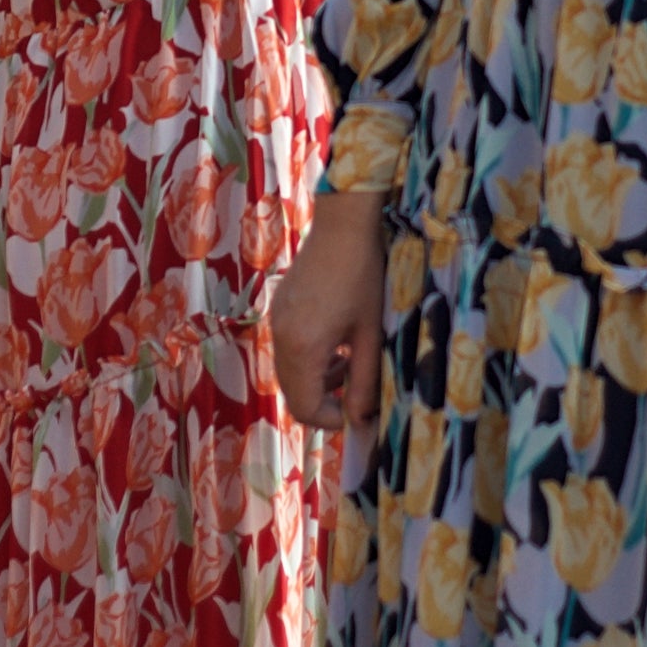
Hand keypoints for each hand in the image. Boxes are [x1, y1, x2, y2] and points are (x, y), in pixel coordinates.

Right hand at [270, 189, 386, 430]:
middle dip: (324, 403)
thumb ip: (364, 381)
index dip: (332, 422)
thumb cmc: (363, 276)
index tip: (358, 416)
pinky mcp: (278, 308)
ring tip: (349, 365)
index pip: (305, 408)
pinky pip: (286, 349)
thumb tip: (361, 419)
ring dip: (316, 380)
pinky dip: (308, 358)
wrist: (343, 225)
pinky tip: (335, 342)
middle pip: (292, 394)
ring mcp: (275, 320)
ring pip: (288, 372)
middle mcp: (280, 337)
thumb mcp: (371, 334)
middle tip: (356, 396)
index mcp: (303, 347)